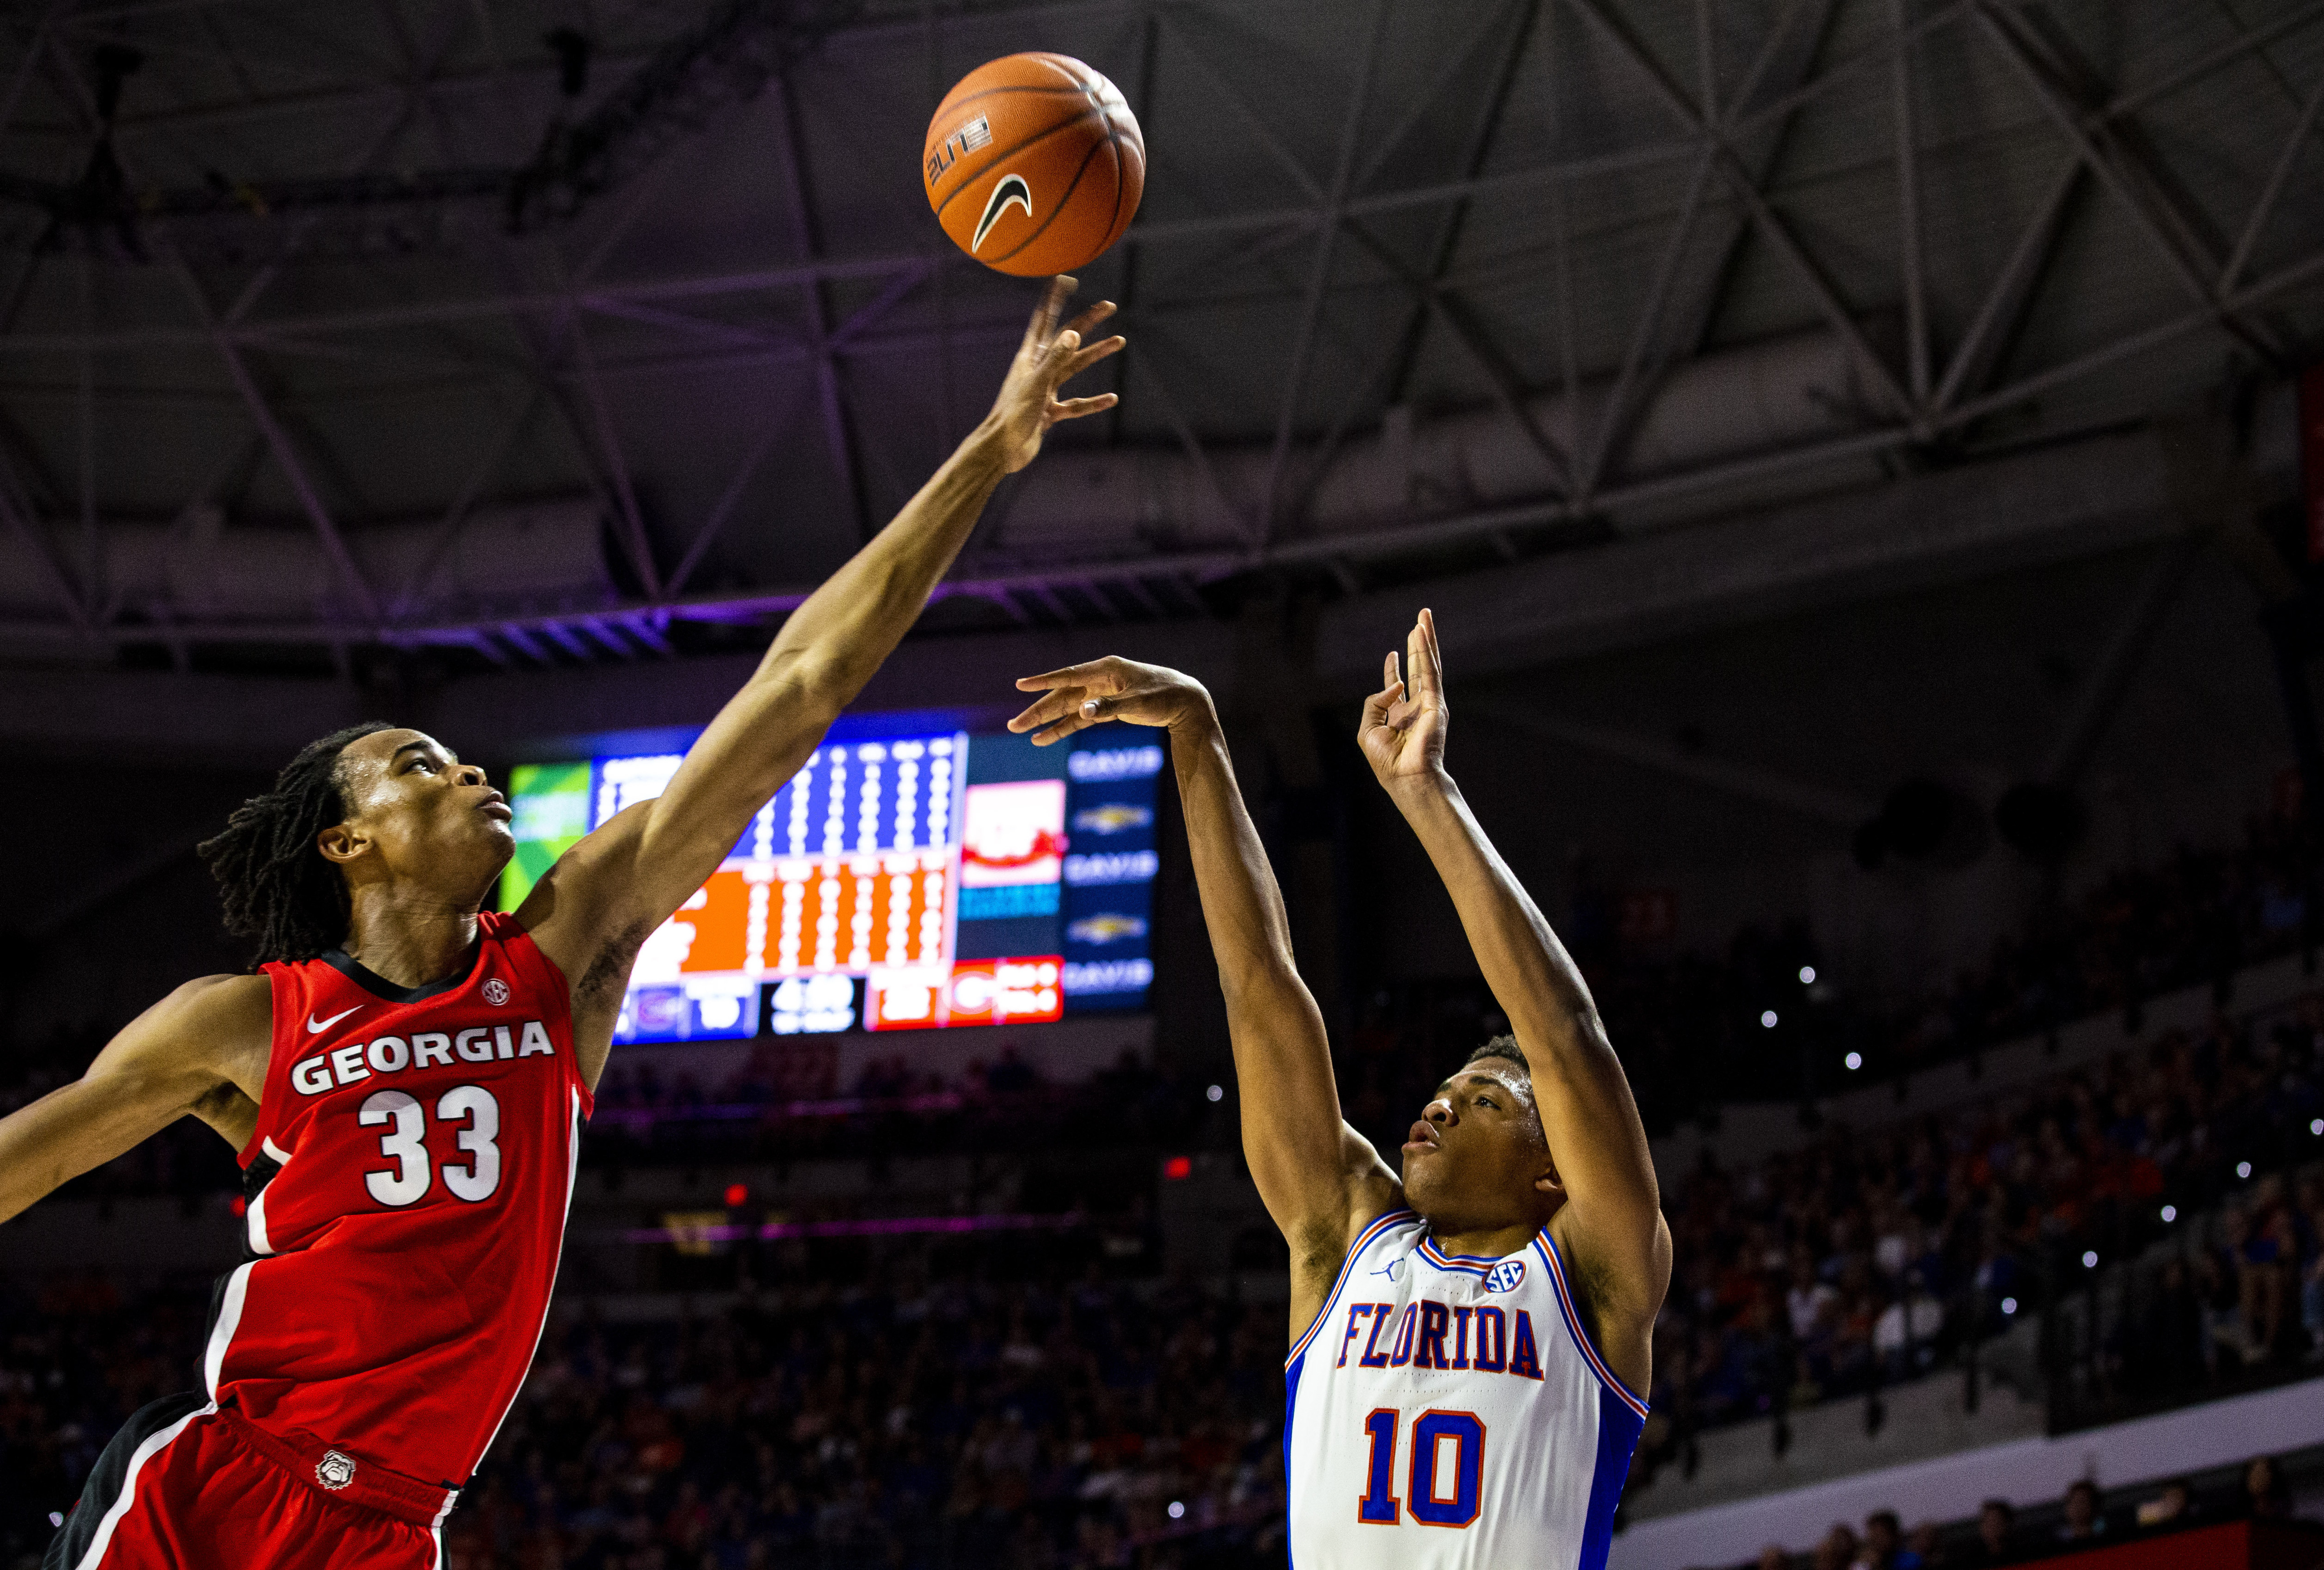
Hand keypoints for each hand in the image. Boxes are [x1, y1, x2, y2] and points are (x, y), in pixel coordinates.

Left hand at [982, 276, 1125, 472]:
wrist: (1000, 450)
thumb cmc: (1012, 416)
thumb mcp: (1037, 384)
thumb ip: (1055, 359)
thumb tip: (1073, 332)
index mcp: (1029, 357)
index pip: (1043, 320)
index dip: (1054, 299)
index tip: (1066, 279)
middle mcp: (1037, 369)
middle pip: (1067, 339)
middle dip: (1088, 321)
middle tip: (1109, 307)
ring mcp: (1044, 390)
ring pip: (1074, 367)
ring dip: (1095, 354)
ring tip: (1119, 342)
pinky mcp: (1049, 412)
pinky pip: (1075, 405)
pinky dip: (1093, 403)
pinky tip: (1111, 399)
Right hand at [1009, 656, 1214, 745]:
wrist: (1185, 702)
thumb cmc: (1164, 697)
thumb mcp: (1137, 702)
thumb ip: (1108, 707)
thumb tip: (1081, 712)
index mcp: (1106, 670)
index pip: (1068, 676)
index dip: (1044, 681)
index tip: (1021, 685)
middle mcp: (1099, 679)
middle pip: (1062, 696)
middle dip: (1038, 710)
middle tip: (1014, 725)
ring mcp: (1100, 694)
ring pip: (1067, 708)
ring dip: (1046, 720)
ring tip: (1022, 731)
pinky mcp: (1105, 708)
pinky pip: (1079, 719)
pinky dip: (1063, 728)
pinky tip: (1044, 738)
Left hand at [1357, 607, 1449, 791]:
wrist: (1406, 778)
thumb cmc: (1387, 762)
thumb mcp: (1368, 729)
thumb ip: (1375, 703)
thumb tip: (1395, 684)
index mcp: (1398, 716)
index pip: (1397, 686)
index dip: (1393, 669)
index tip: (1392, 653)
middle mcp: (1415, 707)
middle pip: (1416, 669)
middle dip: (1417, 645)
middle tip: (1418, 621)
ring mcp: (1428, 704)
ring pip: (1427, 664)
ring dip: (1426, 640)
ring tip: (1423, 617)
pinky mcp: (1435, 702)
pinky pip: (1429, 671)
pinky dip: (1426, 651)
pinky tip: (1422, 632)